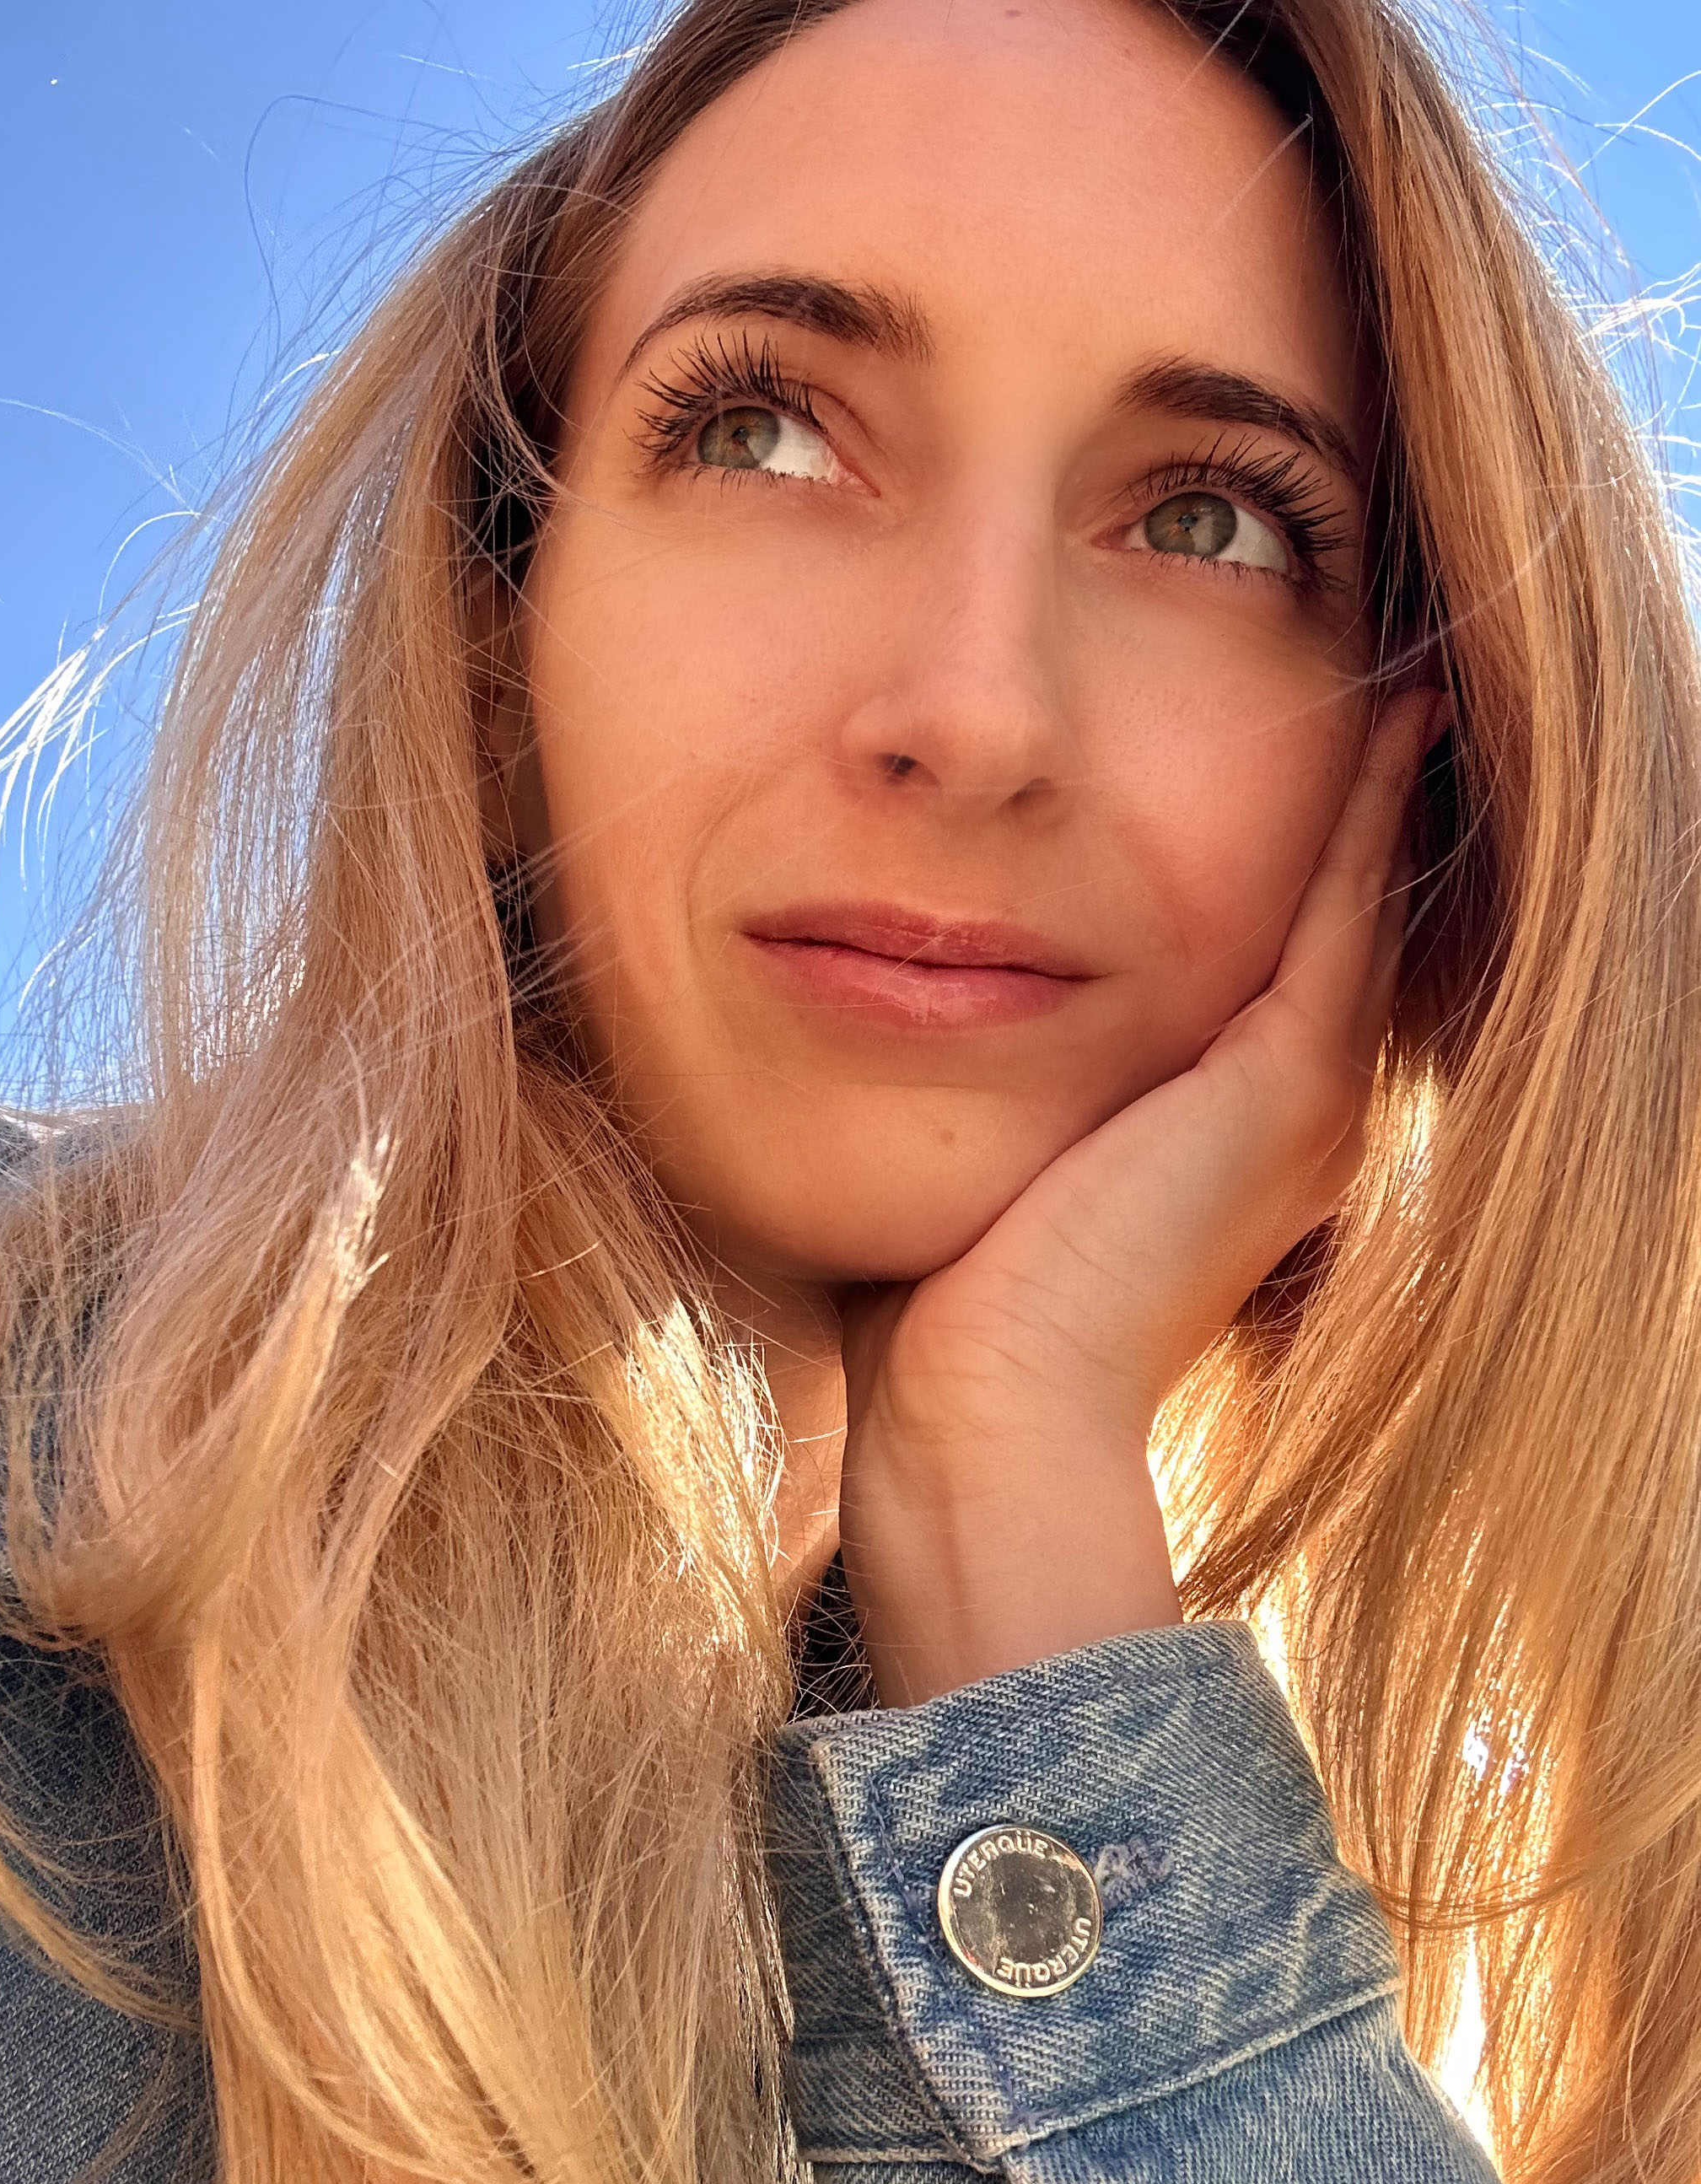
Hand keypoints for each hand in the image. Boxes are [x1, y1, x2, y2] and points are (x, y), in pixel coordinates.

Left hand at [837, 688, 1444, 1705]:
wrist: (986, 1413)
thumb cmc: (946, 1309)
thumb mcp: (988, 1157)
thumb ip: (992, 1087)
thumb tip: (901, 1011)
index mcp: (1226, 1143)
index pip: (1269, 967)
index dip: (1274, 863)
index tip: (1271, 757)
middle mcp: (1294, 1120)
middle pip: (1327, 924)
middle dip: (1336, 804)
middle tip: (1364, 682)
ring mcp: (1309, 1102)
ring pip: (1359, 902)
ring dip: (1370, 786)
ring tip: (1384, 667)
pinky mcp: (1289, 1083)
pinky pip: (1345, 905)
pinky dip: (1370, 808)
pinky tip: (1386, 711)